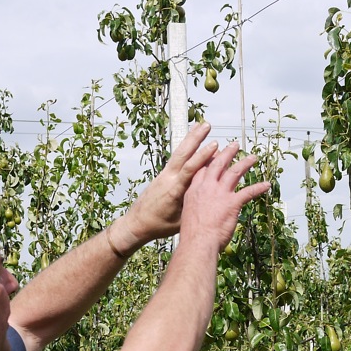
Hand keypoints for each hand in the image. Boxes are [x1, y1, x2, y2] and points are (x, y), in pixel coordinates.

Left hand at [116, 122, 226, 249]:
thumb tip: (212, 197)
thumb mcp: (179, 221)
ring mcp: (164, 175)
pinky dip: (185, 148)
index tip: (214, 145)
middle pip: (183, 153)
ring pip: (178, 153)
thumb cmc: (158, 226)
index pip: (189, 169)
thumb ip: (194, 206)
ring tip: (201, 125)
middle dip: (195, 138)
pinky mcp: (162, 175)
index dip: (202, 157)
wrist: (136, 223)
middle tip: (207, 125)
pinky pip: (176, 158)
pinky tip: (191, 141)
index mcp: (173, 190)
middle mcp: (167, 178)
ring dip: (190, 138)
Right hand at [179, 141, 269, 254]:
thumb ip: (195, 206)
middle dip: (227, 153)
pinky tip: (266, 185)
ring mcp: (220, 194)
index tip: (214, 152)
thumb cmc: (192, 234)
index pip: (202, 168)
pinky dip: (259, 188)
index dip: (209, 158)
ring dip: (245, 163)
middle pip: (218, 164)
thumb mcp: (187, 214)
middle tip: (234, 145)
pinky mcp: (232, 203)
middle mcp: (207, 188)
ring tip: (253, 157)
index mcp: (194, 190)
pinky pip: (248, 192)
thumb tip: (201, 210)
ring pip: (234, 172)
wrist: (198, 241)